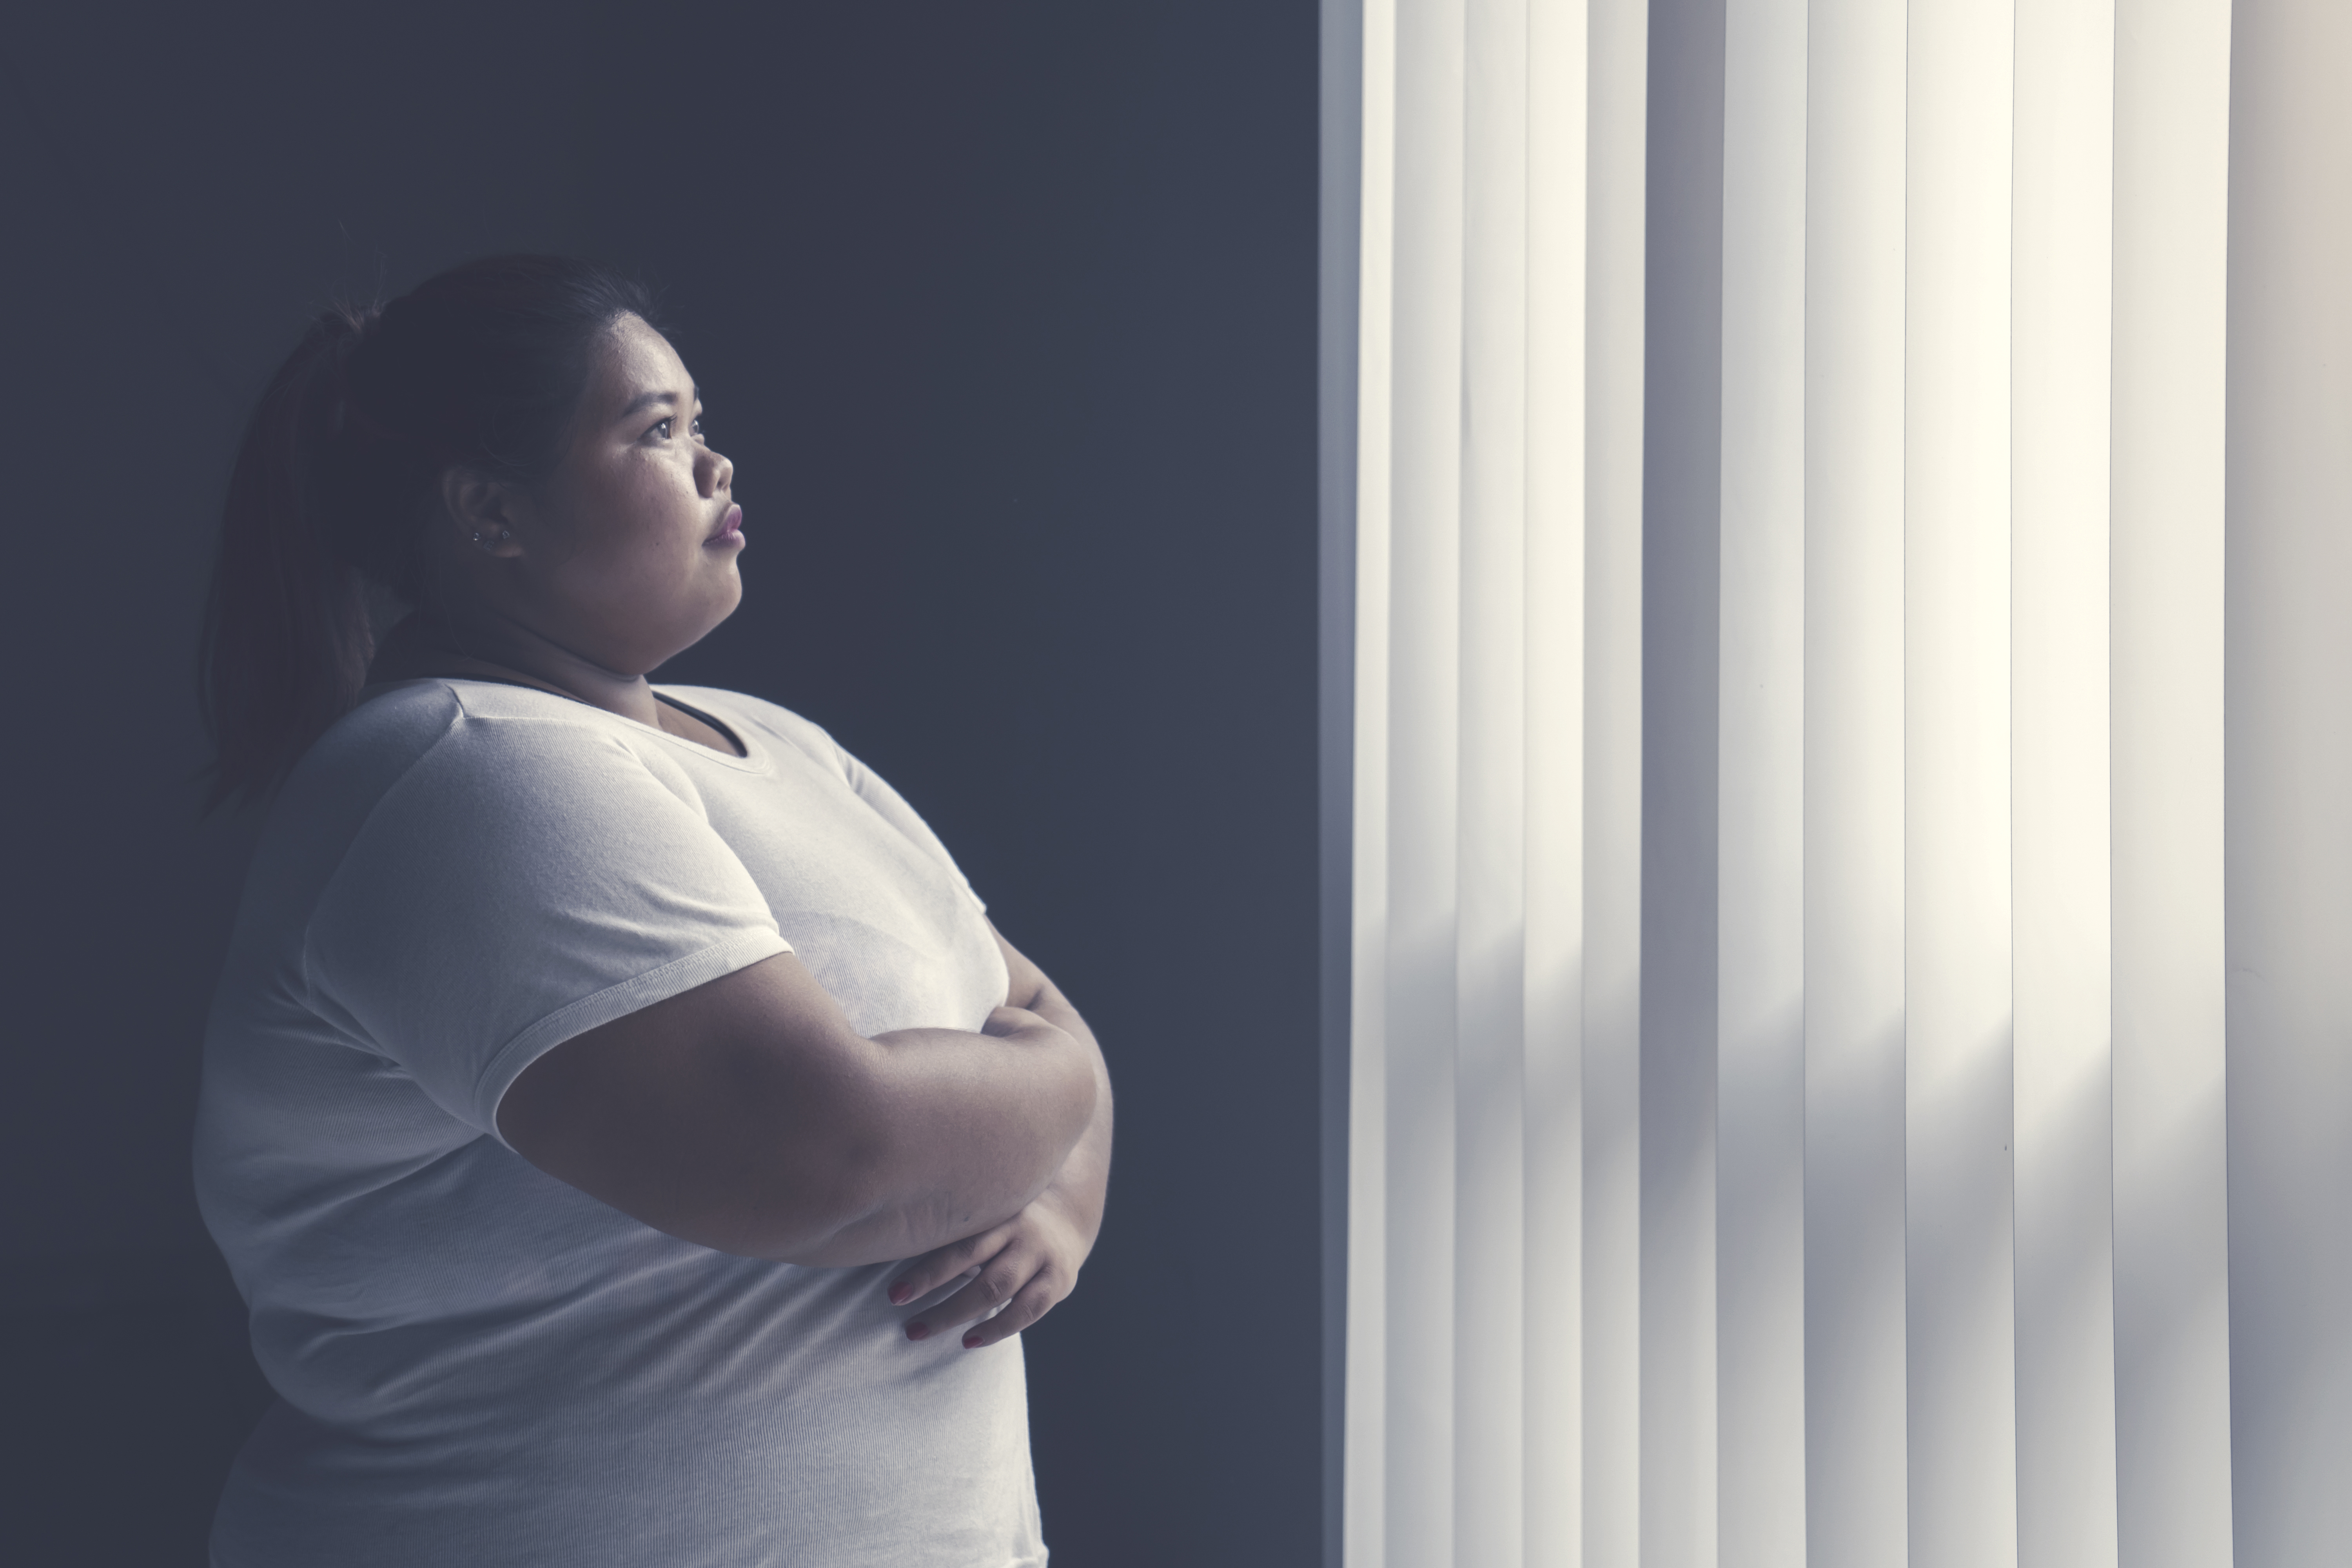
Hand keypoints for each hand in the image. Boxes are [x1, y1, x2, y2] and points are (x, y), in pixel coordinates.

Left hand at [888, 1187, 1094, 1349]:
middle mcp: (1020, 1230)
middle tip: (898, 1312)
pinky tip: (969, 1341)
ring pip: (997, 1287)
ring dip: (956, 1313)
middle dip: (933, 1289)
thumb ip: (954, 1228)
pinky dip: (998, 1328)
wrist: (1068, 1216)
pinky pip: (1028, 1309)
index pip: (958, 1241)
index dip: (926, 1269)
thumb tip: (888, 1244)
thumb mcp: (986, 1212)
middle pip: (974, 1262)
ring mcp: (1042, 1255)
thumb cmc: (1005, 1222)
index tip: (893, 1293)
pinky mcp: (1059, 1281)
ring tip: (919, 1331)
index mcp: (997, 1210)